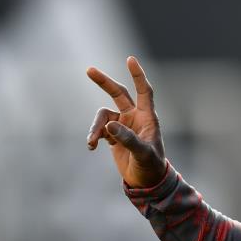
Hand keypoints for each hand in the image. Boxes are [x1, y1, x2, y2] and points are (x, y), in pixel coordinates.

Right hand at [86, 56, 165, 187]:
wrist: (146, 181)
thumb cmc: (151, 166)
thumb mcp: (142, 153)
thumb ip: (127, 139)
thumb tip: (110, 126)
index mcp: (148, 117)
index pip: (144, 91)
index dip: (138, 75)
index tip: (130, 59)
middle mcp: (135, 117)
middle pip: (118, 93)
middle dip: (104, 82)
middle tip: (89, 70)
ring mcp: (123, 125)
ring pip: (103, 116)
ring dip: (94, 127)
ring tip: (91, 142)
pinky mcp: (113, 135)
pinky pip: (99, 129)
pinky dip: (93, 136)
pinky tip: (91, 146)